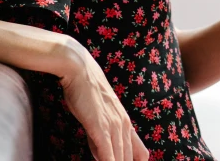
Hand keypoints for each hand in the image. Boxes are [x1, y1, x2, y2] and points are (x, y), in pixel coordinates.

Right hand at [58, 43, 149, 160]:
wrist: (79, 68)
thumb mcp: (99, 113)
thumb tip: (102, 153)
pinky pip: (108, 155)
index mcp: (125, 122)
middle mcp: (124, 125)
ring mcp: (114, 126)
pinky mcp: (101, 128)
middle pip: (130, 160)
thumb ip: (102, 134)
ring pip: (121, 159)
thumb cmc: (86, 89)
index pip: (140, 154)